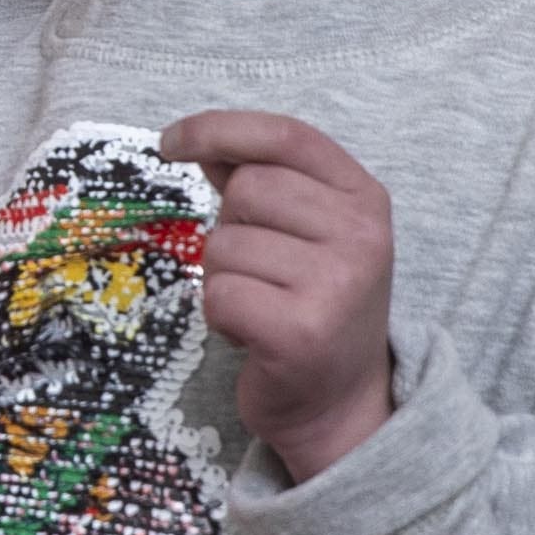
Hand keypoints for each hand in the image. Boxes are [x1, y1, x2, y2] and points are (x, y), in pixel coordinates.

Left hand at [163, 111, 394, 480]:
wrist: (341, 406)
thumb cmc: (315, 308)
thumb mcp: (306, 234)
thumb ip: (262, 182)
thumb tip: (204, 143)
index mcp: (365, 198)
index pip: (285, 136)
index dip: (218, 128)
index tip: (169, 141)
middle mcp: (361, 235)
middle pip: (248, 190)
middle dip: (230, 229)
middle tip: (259, 271)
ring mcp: (336, 284)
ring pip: (225, 246)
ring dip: (224, 279)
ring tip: (261, 306)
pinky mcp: (301, 332)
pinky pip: (219, 294)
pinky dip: (220, 316)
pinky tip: (251, 335)